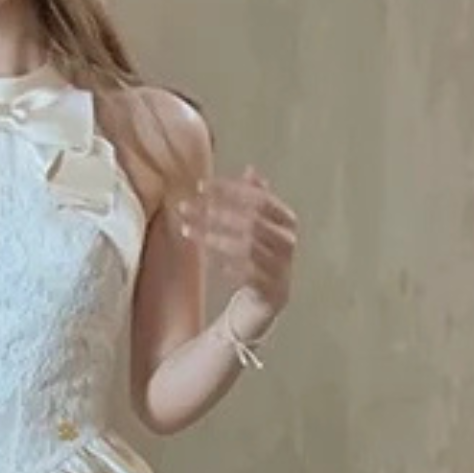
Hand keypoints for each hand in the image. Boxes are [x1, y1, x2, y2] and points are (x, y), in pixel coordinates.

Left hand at [176, 165, 298, 328]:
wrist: (267, 302)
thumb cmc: (260, 259)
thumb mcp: (259, 228)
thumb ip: (256, 199)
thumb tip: (251, 170)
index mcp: (287, 220)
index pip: (258, 198)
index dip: (228, 189)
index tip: (199, 186)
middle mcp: (288, 242)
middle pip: (250, 220)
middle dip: (215, 212)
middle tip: (185, 208)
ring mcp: (281, 267)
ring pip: (246, 247)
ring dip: (213, 237)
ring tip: (188, 231)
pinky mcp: (270, 291)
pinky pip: (246, 275)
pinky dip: (226, 266)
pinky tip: (206, 260)